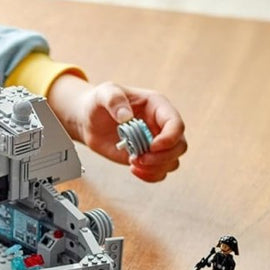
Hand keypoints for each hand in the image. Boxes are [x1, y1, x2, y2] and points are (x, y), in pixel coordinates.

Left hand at [47, 75, 186, 182]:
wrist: (89, 120)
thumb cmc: (99, 102)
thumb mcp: (104, 93)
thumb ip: (114, 100)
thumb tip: (126, 116)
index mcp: (157, 106)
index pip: (176, 124)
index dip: (169, 138)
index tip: (151, 146)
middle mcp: (161, 126)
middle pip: (179, 146)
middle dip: (162, 157)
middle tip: (139, 158)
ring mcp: (155, 143)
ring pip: (172, 162)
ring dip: (155, 168)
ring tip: (132, 162)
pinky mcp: (146, 157)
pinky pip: (160, 172)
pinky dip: (150, 175)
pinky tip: (133, 169)